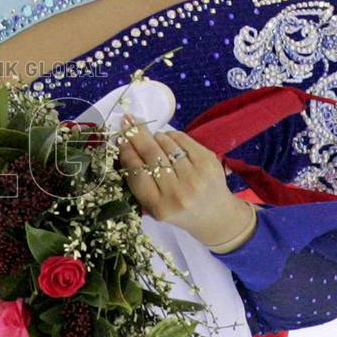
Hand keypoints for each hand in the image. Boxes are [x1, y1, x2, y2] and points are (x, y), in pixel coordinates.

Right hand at [117, 113, 254, 248]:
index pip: (137, 172)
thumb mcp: (155, 206)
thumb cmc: (179, 210)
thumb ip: (140, 182)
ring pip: (166, 144)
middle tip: (127, 120)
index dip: (127, 152)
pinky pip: (183, 140)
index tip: (120, 139)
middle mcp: (178, 193)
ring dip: (154, 136)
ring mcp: (196, 177)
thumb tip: (125, 145)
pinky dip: (171, 135)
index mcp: (160, 206)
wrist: (216, 216)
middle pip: (151, 154)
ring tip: (149, 135)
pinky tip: (167, 139)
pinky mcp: (209, 163)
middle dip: (136, 135)